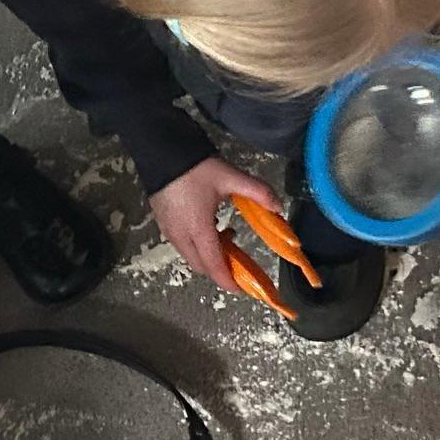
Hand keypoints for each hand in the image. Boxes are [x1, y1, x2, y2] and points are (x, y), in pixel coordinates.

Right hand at [148, 156, 281, 291]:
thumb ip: (257, 192)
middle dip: (220, 269)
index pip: (214, 265)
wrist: (161, 151)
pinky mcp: (163, 224)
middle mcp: (180, 236)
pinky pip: (182, 245)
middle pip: (201, 266)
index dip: (228, 280)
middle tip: (239, 261)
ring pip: (191, 256)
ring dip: (209, 256)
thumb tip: (278, 206)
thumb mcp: (230, 177)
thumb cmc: (195, 168)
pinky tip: (209, 226)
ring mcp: (168, 231)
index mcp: (198, 229)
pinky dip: (198, 246)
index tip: (241, 288)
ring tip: (227, 237)